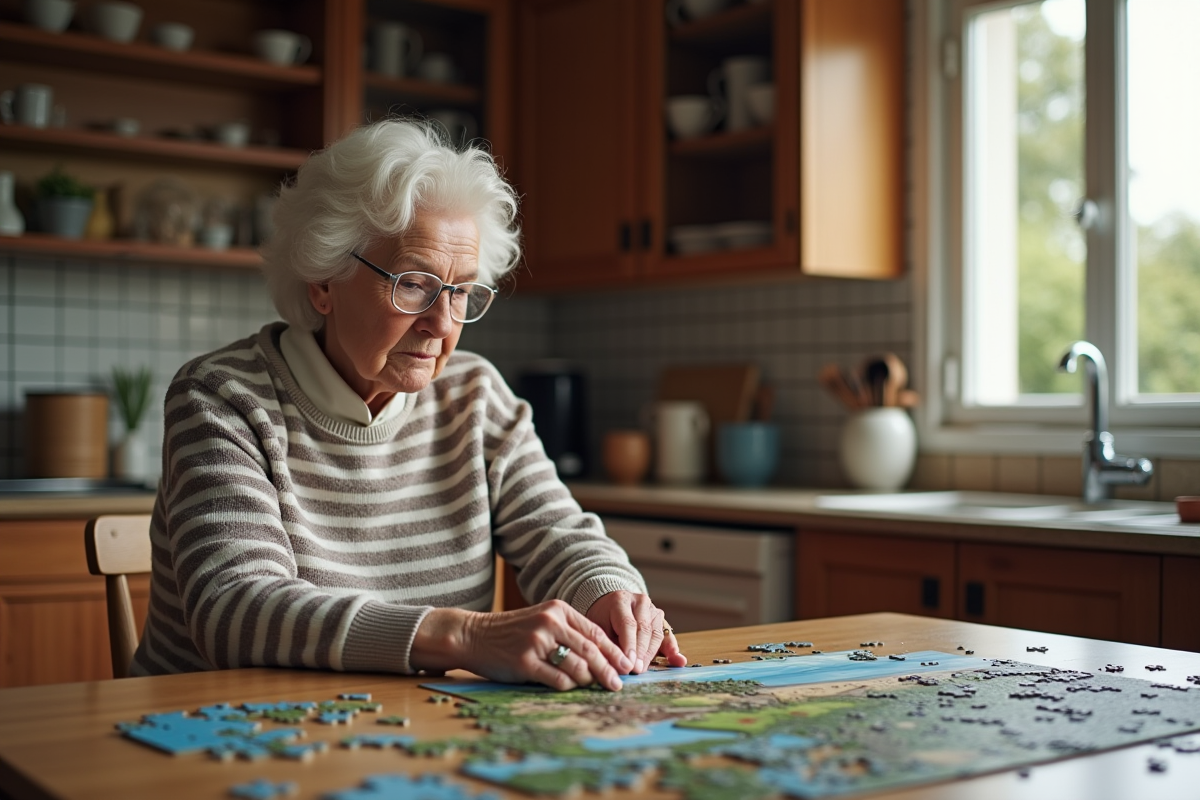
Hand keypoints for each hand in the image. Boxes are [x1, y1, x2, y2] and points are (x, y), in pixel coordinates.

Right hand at [412, 601, 630, 691]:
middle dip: (608, 670)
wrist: (472, 635)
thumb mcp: (541, 621)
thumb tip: (602, 657)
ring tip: (592, 686)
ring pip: (576, 666)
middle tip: (618, 684)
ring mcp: (536, 642)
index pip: (595, 632)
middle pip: (590, 650)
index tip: (626, 666)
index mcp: (558, 610)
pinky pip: (557, 679)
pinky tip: (569, 687)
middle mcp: (549, 623)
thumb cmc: (511, 632)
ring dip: (588, 680)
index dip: (613, 651)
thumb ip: (568, 633)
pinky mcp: (524, 662)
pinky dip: (567, 686)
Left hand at [585, 590, 686, 672]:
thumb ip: (608, 644)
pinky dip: (672, 648)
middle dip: (641, 652)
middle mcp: (640, 602)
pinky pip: (667, 635)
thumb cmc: (603, 619)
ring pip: (656, 633)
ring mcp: (653, 609)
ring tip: (643, 669)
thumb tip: (618, 666)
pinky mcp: (661, 619)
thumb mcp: (599, 628)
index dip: (630, 645)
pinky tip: (677, 661)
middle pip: (644, 629)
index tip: (629, 664)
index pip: (628, 624)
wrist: (611, 605)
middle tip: (636, 670)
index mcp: (621, 600)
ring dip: (651, 653)